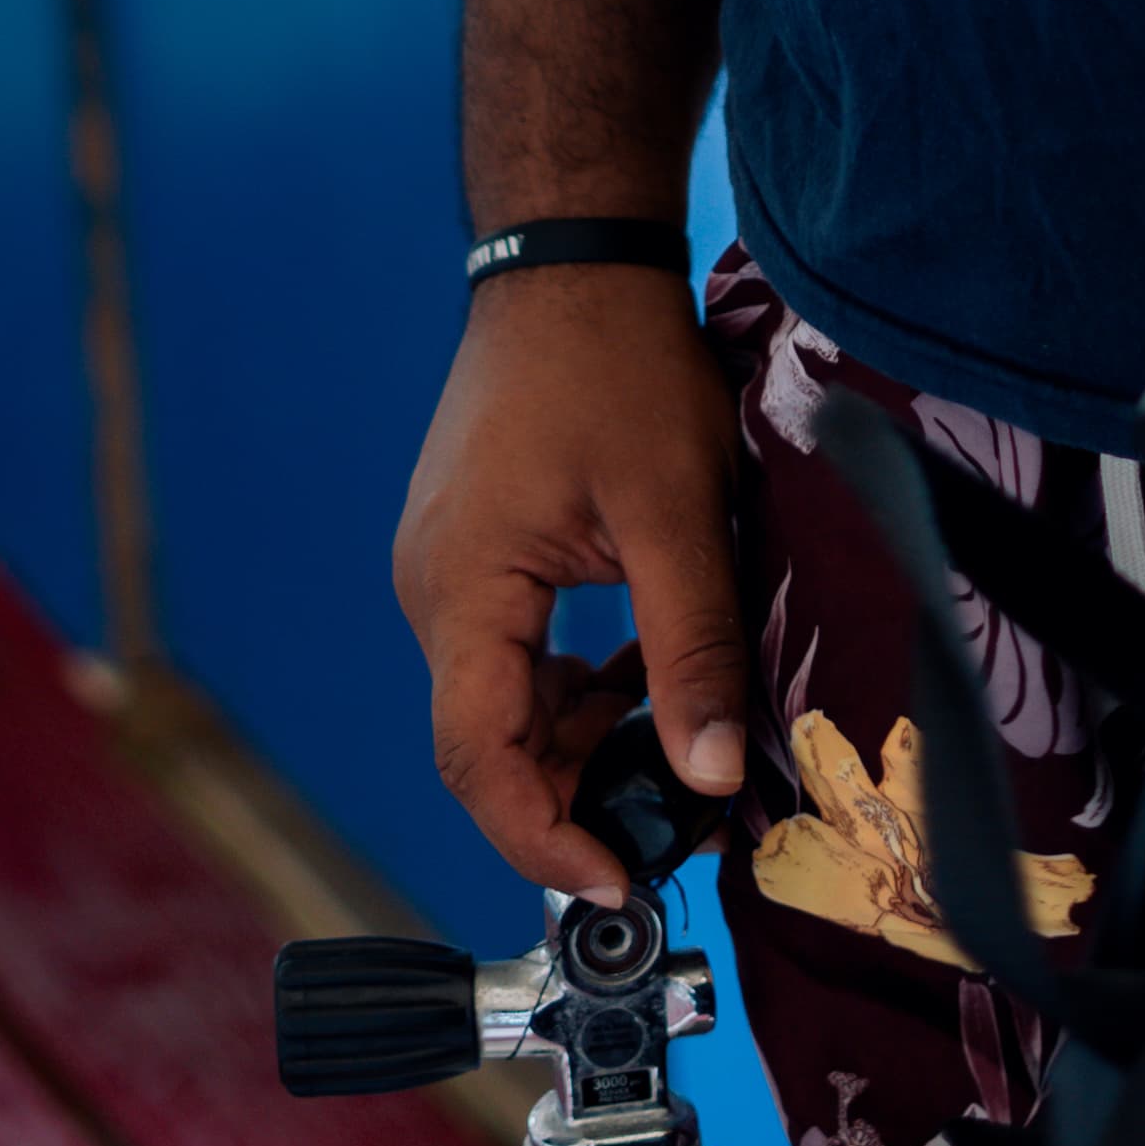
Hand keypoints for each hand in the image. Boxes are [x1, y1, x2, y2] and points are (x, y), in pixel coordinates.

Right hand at [394, 264, 750, 896]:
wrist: (572, 259)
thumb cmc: (617, 365)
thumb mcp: (676, 515)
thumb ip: (691, 652)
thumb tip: (712, 776)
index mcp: (461, 588)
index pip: (478, 760)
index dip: (544, 840)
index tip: (621, 886)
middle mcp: (432, 589)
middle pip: (486, 744)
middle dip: (576, 798)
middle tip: (677, 825)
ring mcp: (448, 569)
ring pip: (503, 704)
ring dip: (583, 741)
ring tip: (680, 745)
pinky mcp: (475, 551)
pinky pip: (514, 655)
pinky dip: (576, 688)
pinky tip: (646, 674)